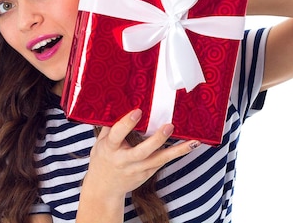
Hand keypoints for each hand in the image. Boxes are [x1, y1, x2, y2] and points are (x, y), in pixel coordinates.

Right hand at [76, 109, 199, 221]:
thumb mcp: (100, 143)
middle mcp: (124, 160)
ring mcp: (137, 169)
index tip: (138, 111)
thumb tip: (118, 104)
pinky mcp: (146, 174)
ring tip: (193, 142)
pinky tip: (188, 146)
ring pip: (159, 160)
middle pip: (142, 151)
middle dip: (157, 139)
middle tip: (169, 126)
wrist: (104, 189)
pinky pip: (161, 162)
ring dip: (177, 151)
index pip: (118, 135)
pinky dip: (175, 154)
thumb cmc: (102, 159)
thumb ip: (109, 126)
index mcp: (110, 148)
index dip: (127, 123)